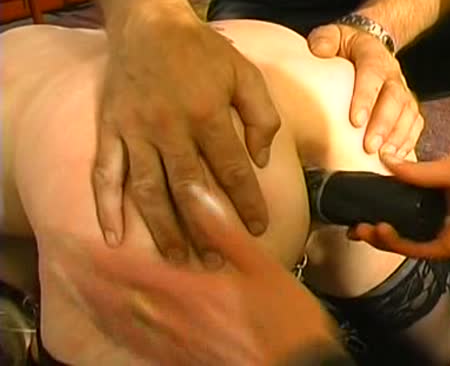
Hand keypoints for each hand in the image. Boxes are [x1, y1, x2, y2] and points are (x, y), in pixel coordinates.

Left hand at [56, 186, 342, 365]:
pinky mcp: (185, 359)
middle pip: (119, 300)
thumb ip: (223, 229)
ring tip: (78, 293)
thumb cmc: (283, 315)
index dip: (101, 257)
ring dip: (98, 307)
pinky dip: (121, 334)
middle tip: (65, 267)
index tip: (77, 243)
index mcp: (190, 290)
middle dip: (89, 283)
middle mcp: (174, 318)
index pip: (132, 270)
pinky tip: (115, 328)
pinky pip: (142, 348)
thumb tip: (195, 190)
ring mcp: (177, 344)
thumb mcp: (260, 265)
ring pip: (125, 325)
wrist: (296, 365)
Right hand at [93, 13, 280, 261]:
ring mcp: (135, 131)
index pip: (232, 170)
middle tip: (216, 260)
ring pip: (148, 190)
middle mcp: (169, 127)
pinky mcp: (110, 129)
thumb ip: (261, 116)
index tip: (258, 228)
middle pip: (189, 189)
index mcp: (207, 114)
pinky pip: (105, 173)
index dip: (246, 202)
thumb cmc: (202, 51)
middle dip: (205, 228)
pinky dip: (106, 206)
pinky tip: (113, 236)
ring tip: (178, 259)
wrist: (148, 23)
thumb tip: (261, 161)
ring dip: (163, 228)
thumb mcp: (245, 74)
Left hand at [308, 23, 422, 157]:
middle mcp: (392, 74)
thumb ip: (325, 39)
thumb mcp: (334, 34)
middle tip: (370, 147)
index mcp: (373, 56)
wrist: (371, 44)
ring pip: (408, 113)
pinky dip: (409, 141)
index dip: (366, 98)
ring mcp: (403, 91)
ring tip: (385, 156)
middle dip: (383, 125)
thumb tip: (319, 51)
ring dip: (398, 136)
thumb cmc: (347, 46)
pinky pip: (416, 123)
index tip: (355, 121)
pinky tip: (398, 158)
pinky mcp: (408, 106)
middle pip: (395, 99)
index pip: (372, 75)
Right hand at [349, 156, 449, 262]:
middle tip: (353, 217)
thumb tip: (384, 159)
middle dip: (376, 217)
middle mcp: (440, 208)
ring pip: (404, 235)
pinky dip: (396, 243)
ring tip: (359, 228)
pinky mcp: (447, 248)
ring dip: (381, 233)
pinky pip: (416, 247)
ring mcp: (442, 229)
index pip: (406, 191)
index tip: (362, 191)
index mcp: (444, 186)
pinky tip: (380, 231)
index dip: (384, 192)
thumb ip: (417, 172)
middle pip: (401, 216)